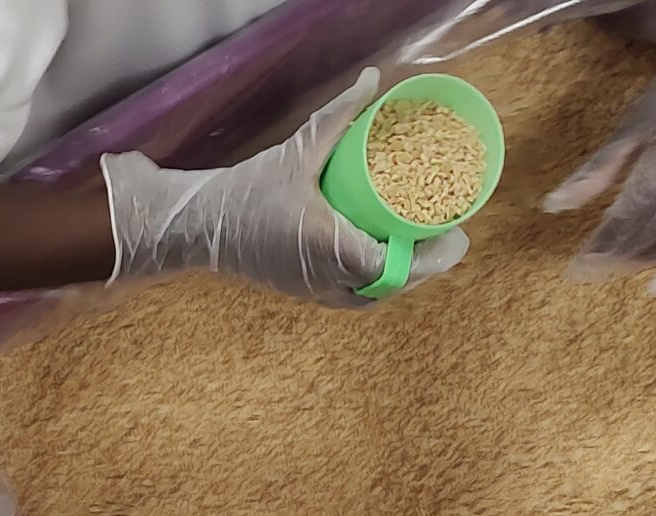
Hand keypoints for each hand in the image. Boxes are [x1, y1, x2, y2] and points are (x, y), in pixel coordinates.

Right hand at [101, 70, 468, 304]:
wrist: (200, 225)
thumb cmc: (247, 191)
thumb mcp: (297, 151)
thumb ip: (338, 116)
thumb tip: (373, 80)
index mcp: (325, 246)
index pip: (391, 266)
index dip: (429, 258)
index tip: (455, 237)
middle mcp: (322, 277)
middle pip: (390, 287)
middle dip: (424, 267)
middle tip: (449, 237)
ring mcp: (312, 290)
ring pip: (371, 296)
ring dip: (401, 278)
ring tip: (424, 249)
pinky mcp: (304, 291)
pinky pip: (353, 296)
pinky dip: (377, 283)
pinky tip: (391, 262)